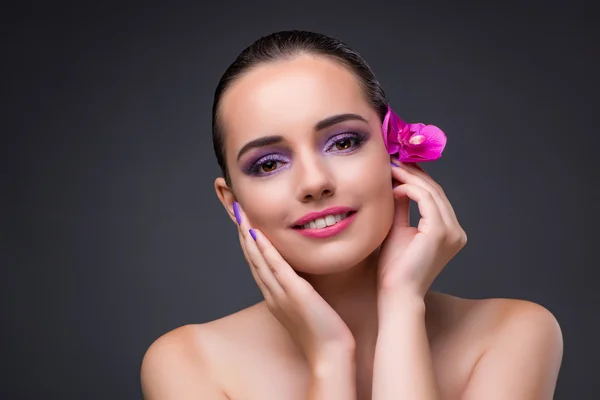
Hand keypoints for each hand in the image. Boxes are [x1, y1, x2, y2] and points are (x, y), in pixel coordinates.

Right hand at [233, 202, 354, 366]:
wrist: (330, 356)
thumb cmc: (323, 334)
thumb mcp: (306, 307)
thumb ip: (300, 291)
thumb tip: (301, 278)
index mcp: (274, 296)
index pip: (257, 262)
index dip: (248, 240)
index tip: (244, 220)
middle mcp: (272, 293)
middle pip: (251, 257)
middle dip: (242, 231)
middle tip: (235, 207)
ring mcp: (280, 293)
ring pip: (259, 259)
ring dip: (248, 234)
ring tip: (240, 212)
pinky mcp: (295, 294)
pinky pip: (276, 268)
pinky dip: (265, 250)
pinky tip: (258, 234)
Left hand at [377, 161, 466, 298]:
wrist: (396, 294)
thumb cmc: (395, 269)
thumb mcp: (398, 229)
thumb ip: (401, 207)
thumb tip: (397, 184)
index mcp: (450, 232)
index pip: (436, 198)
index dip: (417, 179)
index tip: (397, 166)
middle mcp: (456, 232)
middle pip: (436, 192)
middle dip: (414, 173)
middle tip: (393, 160)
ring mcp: (452, 232)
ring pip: (432, 193)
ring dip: (410, 178)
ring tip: (390, 168)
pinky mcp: (440, 232)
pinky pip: (426, 200)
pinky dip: (409, 190)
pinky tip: (394, 188)